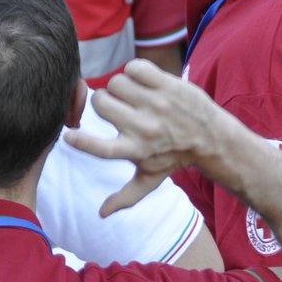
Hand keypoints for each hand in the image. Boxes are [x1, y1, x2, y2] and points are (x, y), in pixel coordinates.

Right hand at [62, 60, 230, 215]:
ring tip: (132, 95)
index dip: (81, 141)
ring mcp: (157, 104)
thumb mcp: (151, 179)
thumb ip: (125, 196)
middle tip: (116, 106)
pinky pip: (135, 67)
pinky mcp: (167, 85)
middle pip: (101, 102)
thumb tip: (102, 214)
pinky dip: (135, 71)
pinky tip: (142, 81)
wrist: (213, 139)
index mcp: (135, 150)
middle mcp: (144, 128)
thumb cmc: (175, 158)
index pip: (100, 148)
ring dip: (120, 86)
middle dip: (103, 101)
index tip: (68, 136)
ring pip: (117, 82)